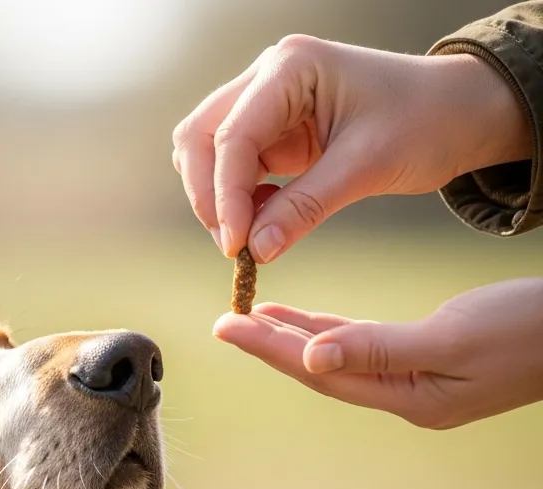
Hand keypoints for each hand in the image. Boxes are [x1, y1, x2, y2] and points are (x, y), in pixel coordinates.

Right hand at [172, 36, 532, 260]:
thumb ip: (303, 209)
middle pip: (199, 138)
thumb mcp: (365, 167)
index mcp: (290, 68)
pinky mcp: (271, 133)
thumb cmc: (424, 122)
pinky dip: (237, 203)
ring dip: (216, 200)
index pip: (231, 135)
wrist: (458, 113)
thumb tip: (254, 252)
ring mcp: (265, 104)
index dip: (225, 196)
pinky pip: (232, 171)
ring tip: (248, 238)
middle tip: (234, 246)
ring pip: (206, 154)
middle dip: (209, 196)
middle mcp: (267, 79)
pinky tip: (262, 225)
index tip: (236, 247)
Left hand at [212, 279, 542, 428]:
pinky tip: (307, 320)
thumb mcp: (453, 337)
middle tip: (224, 325)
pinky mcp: (428, 360)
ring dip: (296, 338)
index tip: (227, 328)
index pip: (320, 372)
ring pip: (339, 356)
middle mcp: (404, 397)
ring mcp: (416, 382)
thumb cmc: (530, 328)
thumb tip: (311, 357)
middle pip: (321, 368)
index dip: (270, 349)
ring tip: (253, 318)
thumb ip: (380, 348)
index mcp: (407, 398)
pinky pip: (364, 346)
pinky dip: (332, 331)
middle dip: (271, 347)